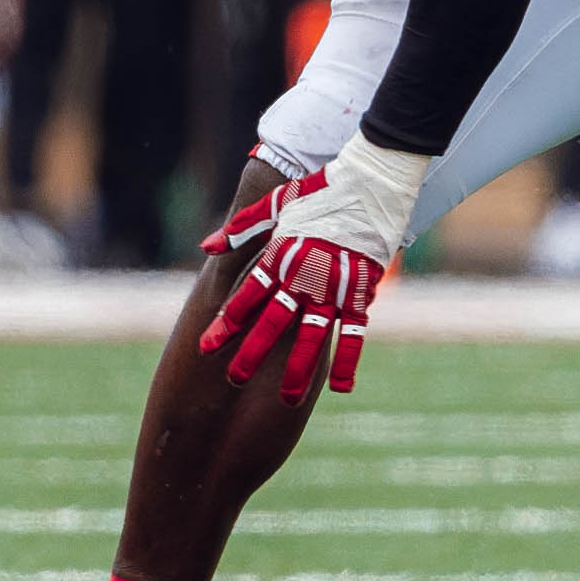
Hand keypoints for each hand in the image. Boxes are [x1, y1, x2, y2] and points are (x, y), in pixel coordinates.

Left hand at [199, 135, 430, 399]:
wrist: (373, 179)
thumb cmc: (323, 189)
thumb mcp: (278, 203)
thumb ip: (242, 228)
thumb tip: (206, 246)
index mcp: (281, 256)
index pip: (247, 296)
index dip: (227, 322)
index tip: (208, 346)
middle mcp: (305, 277)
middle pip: (273, 323)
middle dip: (252, 352)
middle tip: (234, 378)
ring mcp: (336, 287)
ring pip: (313, 336)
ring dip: (300, 370)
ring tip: (287, 400)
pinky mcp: (363, 292)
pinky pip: (355, 332)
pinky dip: (349, 359)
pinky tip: (342, 387)